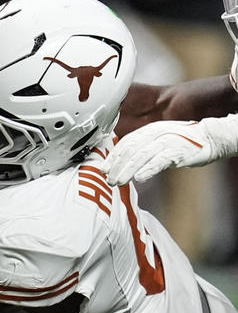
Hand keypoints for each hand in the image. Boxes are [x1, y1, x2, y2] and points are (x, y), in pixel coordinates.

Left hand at [101, 117, 237, 185]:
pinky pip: (159, 161)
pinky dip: (147, 169)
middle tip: (108, 179)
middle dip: (117, 166)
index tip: (103, 168)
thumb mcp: (158, 139)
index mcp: (147, 130)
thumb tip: (123, 161)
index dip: (113, 156)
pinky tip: (138, 178)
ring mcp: (165, 141)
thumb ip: (142, 146)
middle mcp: (154, 134)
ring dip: (127, 170)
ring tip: (118, 181)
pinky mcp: (177, 151)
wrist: (209, 137)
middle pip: (130, 150)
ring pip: (141, 156)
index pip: (125, 143)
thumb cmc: (181, 141)